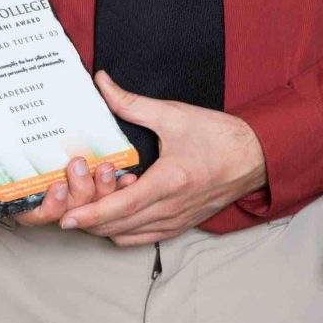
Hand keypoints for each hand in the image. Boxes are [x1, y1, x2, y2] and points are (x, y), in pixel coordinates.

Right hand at [0, 136, 131, 228]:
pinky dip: (120, 185)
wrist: (5, 94)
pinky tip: (128, 172)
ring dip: (102, 190)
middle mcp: (44, 191)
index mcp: (18, 190)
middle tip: (82, 166)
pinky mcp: (88, 170)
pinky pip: (108, 189)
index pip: (32, 214)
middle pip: (66, 211)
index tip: (56, 186)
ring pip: (89, 202)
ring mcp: (67, 182)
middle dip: (79, 196)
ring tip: (108, 168)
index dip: (47, 208)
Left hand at [49, 73, 267, 246]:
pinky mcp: (179, 226)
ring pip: (124, 235)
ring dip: (102, 223)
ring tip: (91, 201)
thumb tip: (103, 84)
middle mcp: (172, 208)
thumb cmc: (220, 136)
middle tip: (68, 199)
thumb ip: (133, 103)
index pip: (122, 206)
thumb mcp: (175, 115)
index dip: (91, 213)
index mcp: (171, 181)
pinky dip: (120, 229)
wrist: (256, 158)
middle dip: (87, 217)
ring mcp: (175, 221)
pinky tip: (114, 210)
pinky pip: (139, 238)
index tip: (66, 216)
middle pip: (116, 226)